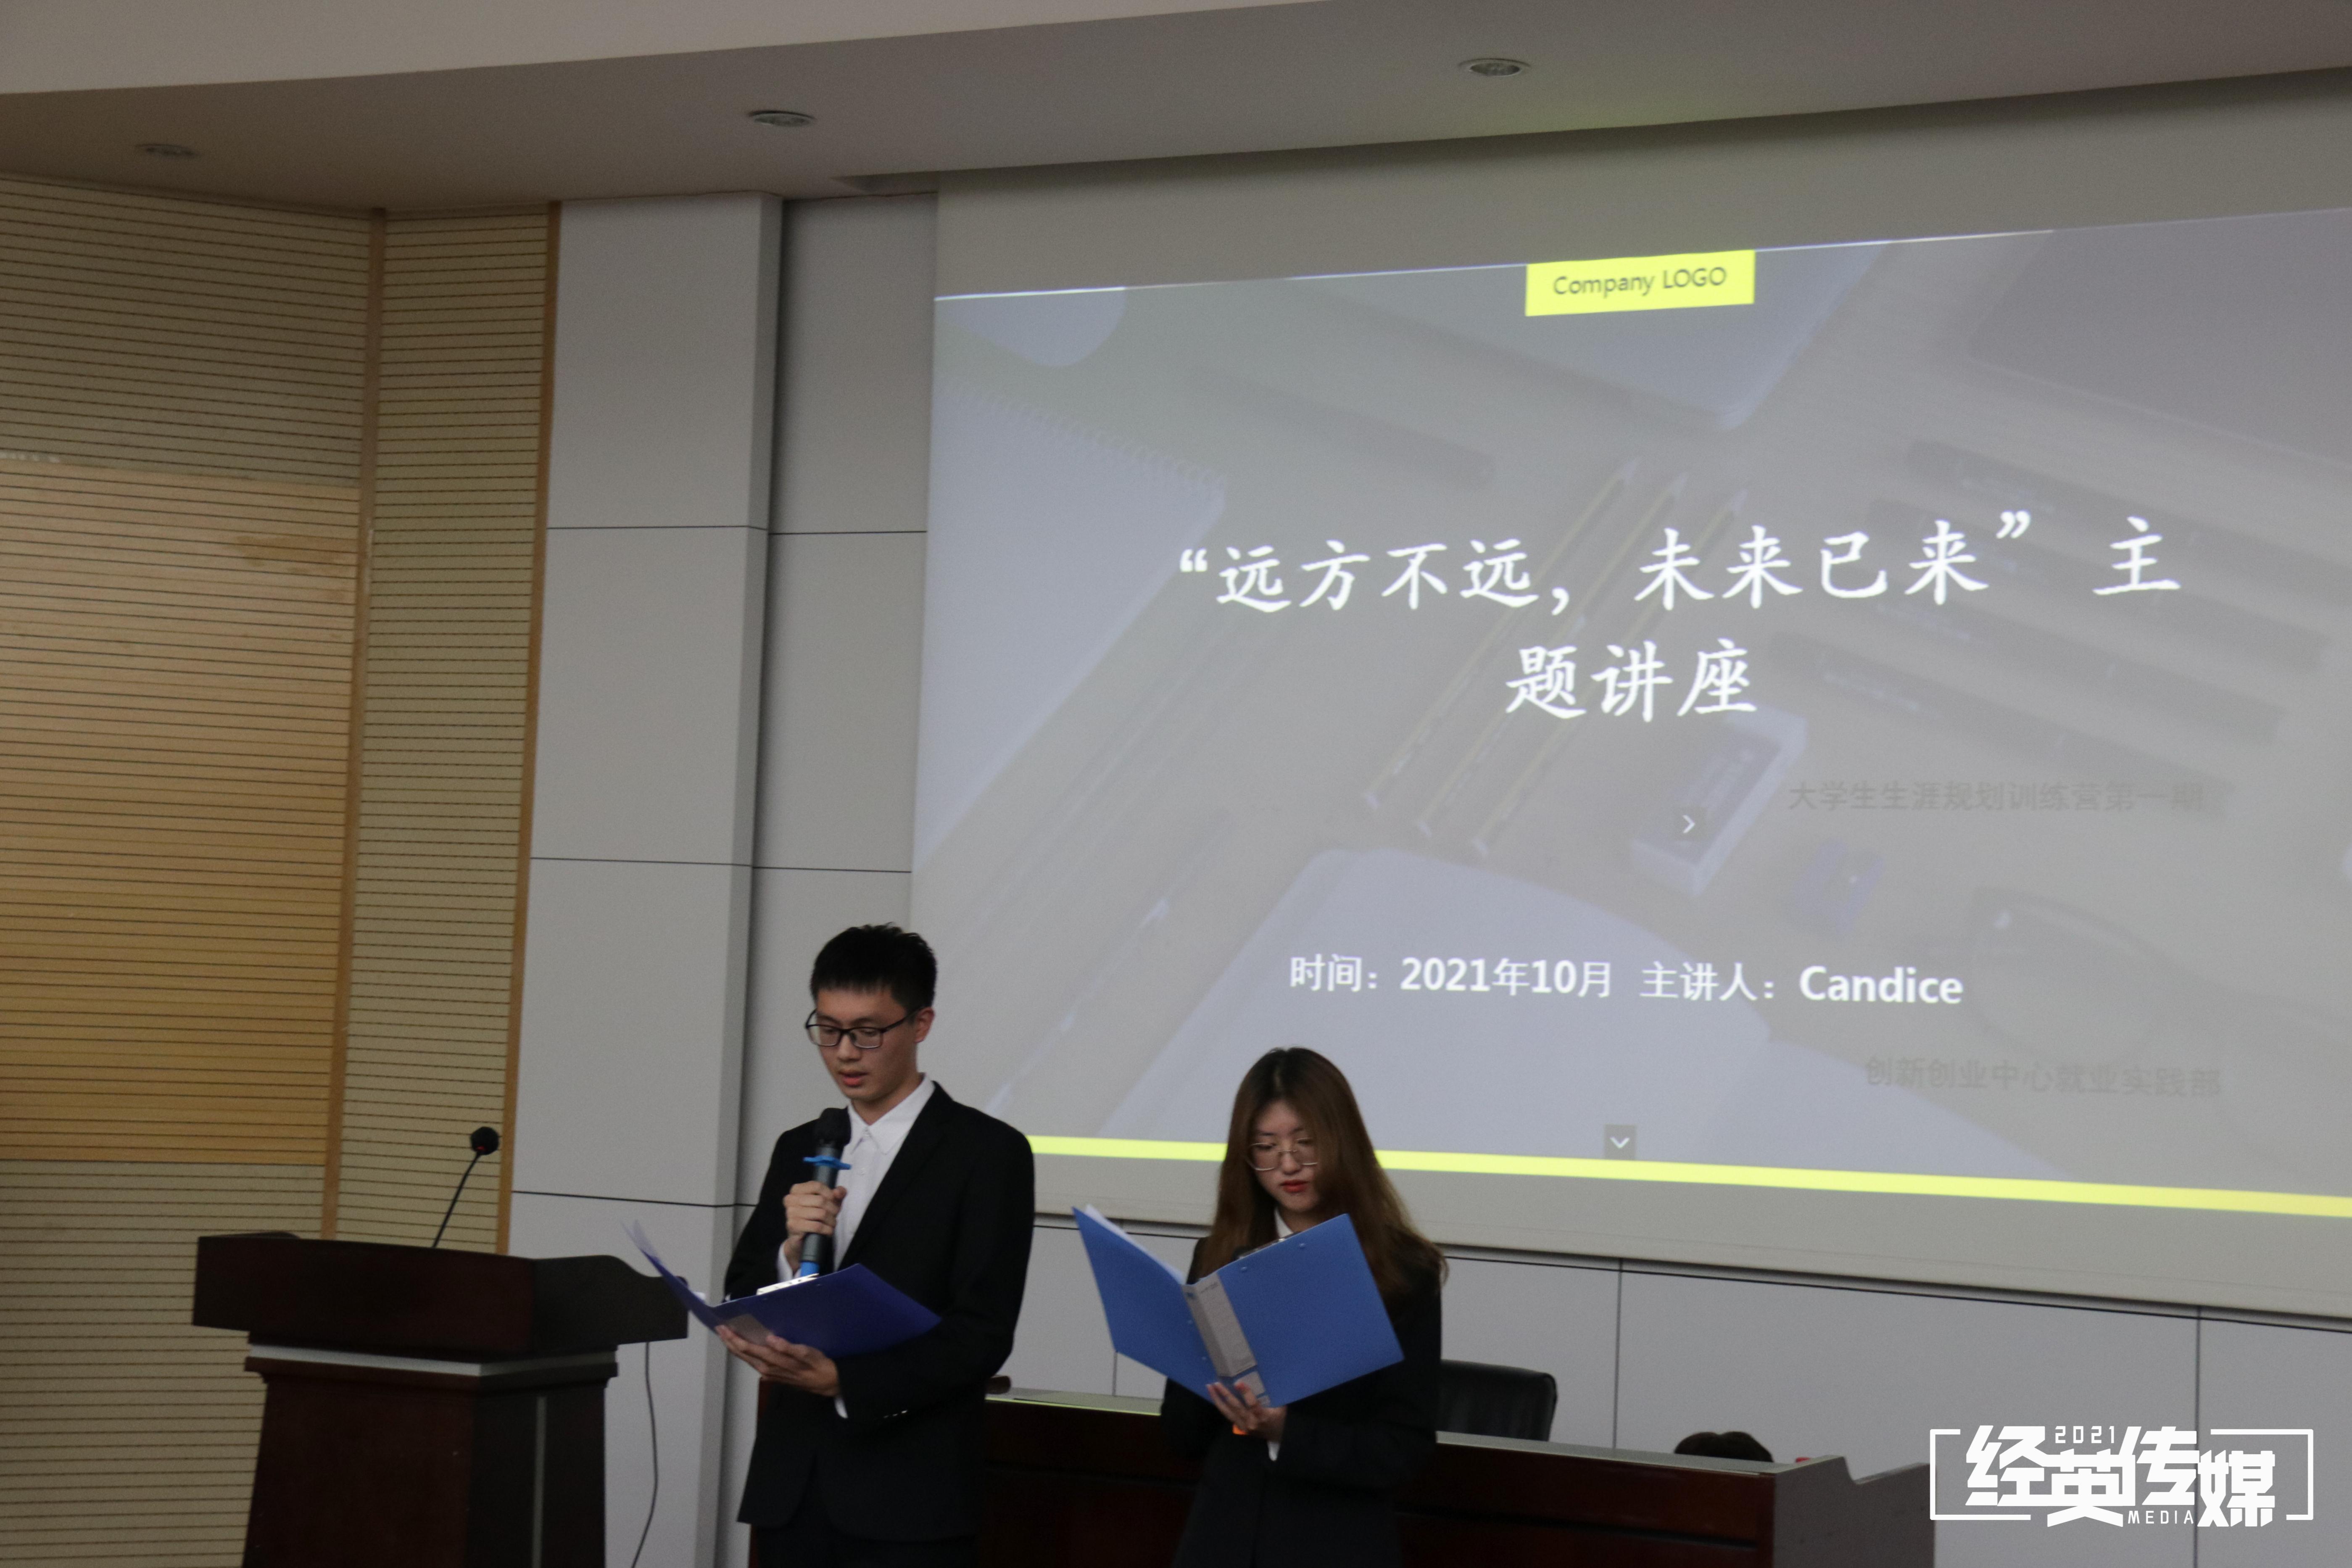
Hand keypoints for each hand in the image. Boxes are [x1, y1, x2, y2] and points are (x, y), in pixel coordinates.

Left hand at [717, 1324, 840, 1397]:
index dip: (734, 1338)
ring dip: (735, 1348)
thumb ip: (788, 1348)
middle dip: (729, 1341)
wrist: (826, 1383)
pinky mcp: (772, 1375)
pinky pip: (754, 1363)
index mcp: (773, 1361)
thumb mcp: (807, 1354)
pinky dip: (745, 1354)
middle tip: (719, 1329)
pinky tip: (744, 1349)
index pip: (748, 1349)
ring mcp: (769, 1373)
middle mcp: (767, 1369)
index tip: (724, 1328)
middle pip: (743, 1355)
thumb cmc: (817, 1365)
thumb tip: (770, 1339)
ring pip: (746, 1360)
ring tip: (727, 1337)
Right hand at [777, 1179, 842, 1273]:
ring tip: (832, 1224)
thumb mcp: (829, 1202)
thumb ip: (837, 1193)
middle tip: (835, 1216)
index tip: (835, 1202)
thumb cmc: (815, 1216)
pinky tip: (828, 1231)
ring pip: (821, 1214)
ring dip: (831, 1221)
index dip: (830, 1194)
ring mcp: (790, 1212)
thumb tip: (838, 1192)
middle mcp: (790, 1199)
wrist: (801, 1238)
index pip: (817, 1186)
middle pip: (821, 1200)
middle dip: (833, 1209)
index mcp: (796, 1189)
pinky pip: (816, 1226)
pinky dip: (827, 1230)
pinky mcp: (793, 1225)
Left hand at [1207, 1380, 1286, 1443]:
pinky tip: (1215, 1396)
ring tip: (1210, 1388)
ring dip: (1218, 1399)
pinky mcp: (1239, 1427)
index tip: (1238, 1383)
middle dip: (1225, 1395)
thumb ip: (1274, 1395)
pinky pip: (1228, 1415)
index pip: (1253, 1405)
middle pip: (1236, 1408)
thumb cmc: (1279, 1418)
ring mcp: (1244, 1426)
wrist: (1276, 1436)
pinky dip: (1221, 1405)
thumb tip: (1267, 1378)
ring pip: (1228, 1412)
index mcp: (1263, 1417)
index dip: (1246, 1393)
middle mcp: (1251, 1422)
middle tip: (1216, 1383)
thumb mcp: (1281, 1407)